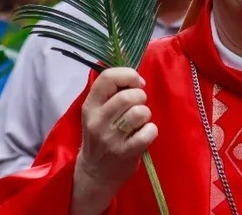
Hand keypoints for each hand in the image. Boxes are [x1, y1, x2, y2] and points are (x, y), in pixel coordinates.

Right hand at [71, 68, 156, 214]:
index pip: (107, 78)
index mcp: (90, 106)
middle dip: (140, 97)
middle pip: (128, 96)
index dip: (128, 75)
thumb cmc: (100, 136)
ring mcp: (111, 138)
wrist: (95, 173)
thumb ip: (111, 91)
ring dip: (146, 114)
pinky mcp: (125, 153)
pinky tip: (144, 134)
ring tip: (140, 121)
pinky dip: (151, 130)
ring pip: (139, 112)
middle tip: (138, 105)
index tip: (136, 83)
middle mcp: (97, 121)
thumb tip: (133, 69)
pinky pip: (148, 132)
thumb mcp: (97, 112)